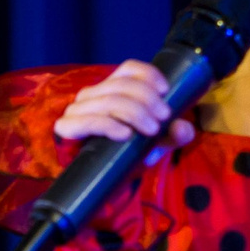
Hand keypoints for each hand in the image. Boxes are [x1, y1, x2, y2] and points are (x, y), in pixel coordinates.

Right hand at [55, 60, 194, 162]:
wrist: (98, 181)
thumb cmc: (125, 155)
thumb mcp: (156, 143)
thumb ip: (173, 134)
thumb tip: (182, 127)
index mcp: (111, 89)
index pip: (128, 69)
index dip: (148, 74)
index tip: (166, 91)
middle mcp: (92, 94)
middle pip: (122, 85)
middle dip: (147, 100)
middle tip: (163, 119)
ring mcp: (77, 110)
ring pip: (109, 100)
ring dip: (135, 112)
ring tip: (151, 130)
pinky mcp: (67, 128)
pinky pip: (89, 120)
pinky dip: (110, 125)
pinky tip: (125, 134)